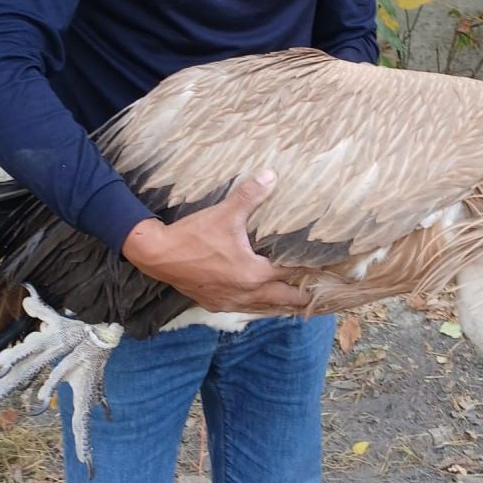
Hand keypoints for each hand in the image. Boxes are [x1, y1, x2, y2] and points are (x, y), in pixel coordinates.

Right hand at [120, 170, 310, 312]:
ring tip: (294, 294)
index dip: (310, 271)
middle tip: (318, 290)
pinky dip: (256, 302)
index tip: (326, 271)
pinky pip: (243, 307)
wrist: (156, 255)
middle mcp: (246, 293)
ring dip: (279, 300)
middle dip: (302, 295)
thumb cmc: (192, 236)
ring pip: (264, 306)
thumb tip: (271, 175)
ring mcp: (229, 302)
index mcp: (254, 274)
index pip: (291, 274)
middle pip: (284, 299)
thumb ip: (250, 196)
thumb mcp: (224, 214)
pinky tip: (258, 295)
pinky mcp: (214, 304)